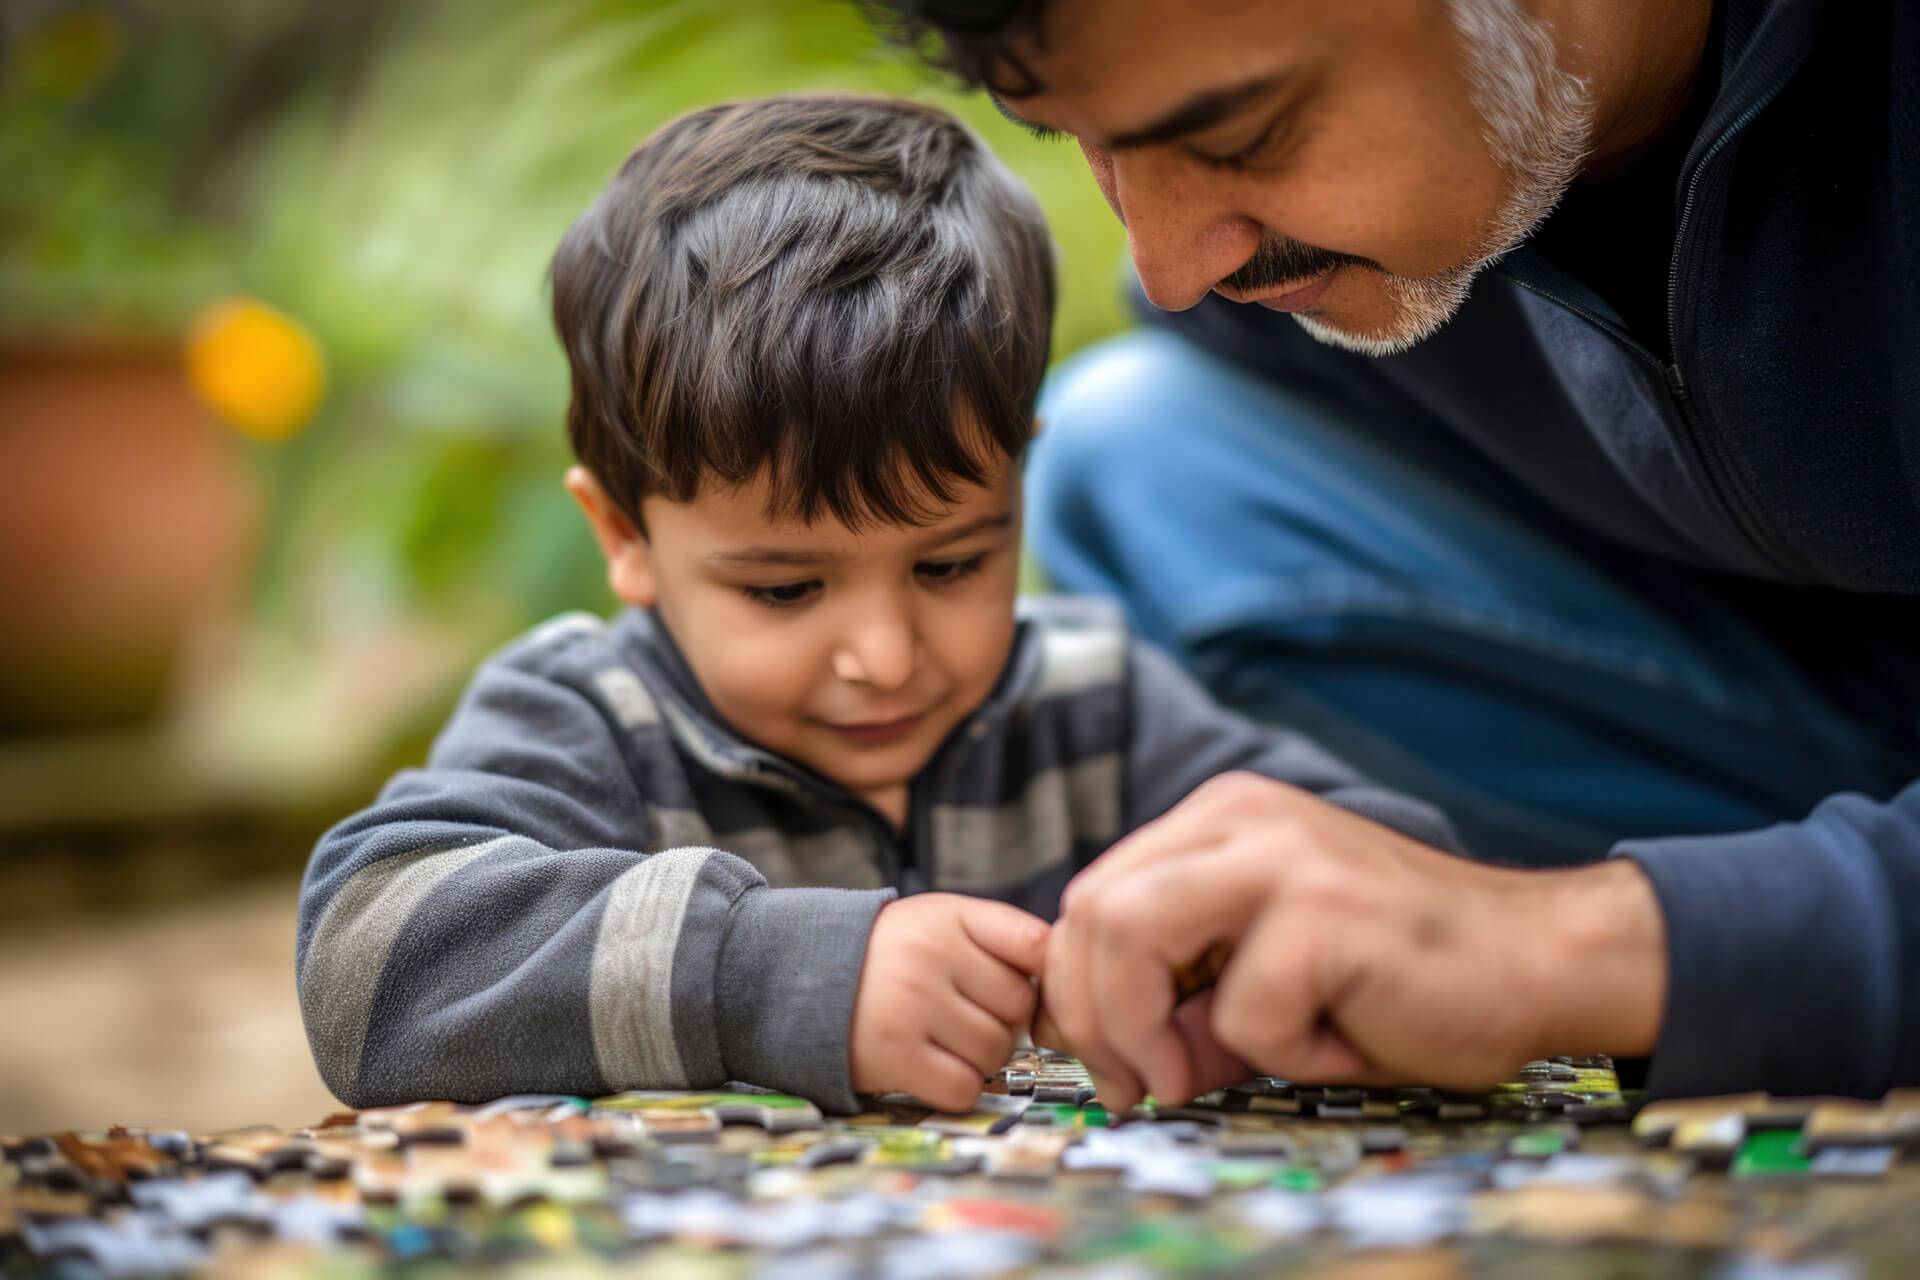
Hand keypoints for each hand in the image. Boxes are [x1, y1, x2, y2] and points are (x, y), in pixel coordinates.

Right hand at [849, 893, 1048, 1111]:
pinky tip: (933, 1066)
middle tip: (965, 1014)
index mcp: (949, 917)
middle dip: (1003, 1019)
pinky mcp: (894, 1055)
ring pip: (996, 1051)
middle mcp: (931, 957)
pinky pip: (964, 1087)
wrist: (797, 977)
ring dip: (980, 1056)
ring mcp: (913, 1007)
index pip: (1035, 947)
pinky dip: (958, 1086)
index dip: (1042, 975)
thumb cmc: (887, 955)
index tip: (1023, 986)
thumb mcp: (937, 921)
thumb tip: (1065, 979)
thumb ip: (999, 938)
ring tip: (945, 1038)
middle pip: (1019, 1009)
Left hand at [1041, 772, 1666, 1111]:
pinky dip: (1280, 1055)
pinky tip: (1341, 1042)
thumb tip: (1114, 1056)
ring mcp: (1283, 857)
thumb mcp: (1266, 972)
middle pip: (1091, 908)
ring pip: (1130, 934)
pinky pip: (1244, 1009)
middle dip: (1093, 1015)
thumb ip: (1187, 993)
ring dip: (1146, 1029)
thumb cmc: (1404, 977)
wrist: (1542, 963)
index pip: (1091, 894)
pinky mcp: (1325, 912)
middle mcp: (1241, 818)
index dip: (1077, 987)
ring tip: (1200, 1075)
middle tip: (1137, 1084)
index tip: (1111, 1061)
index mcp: (1219, 819)